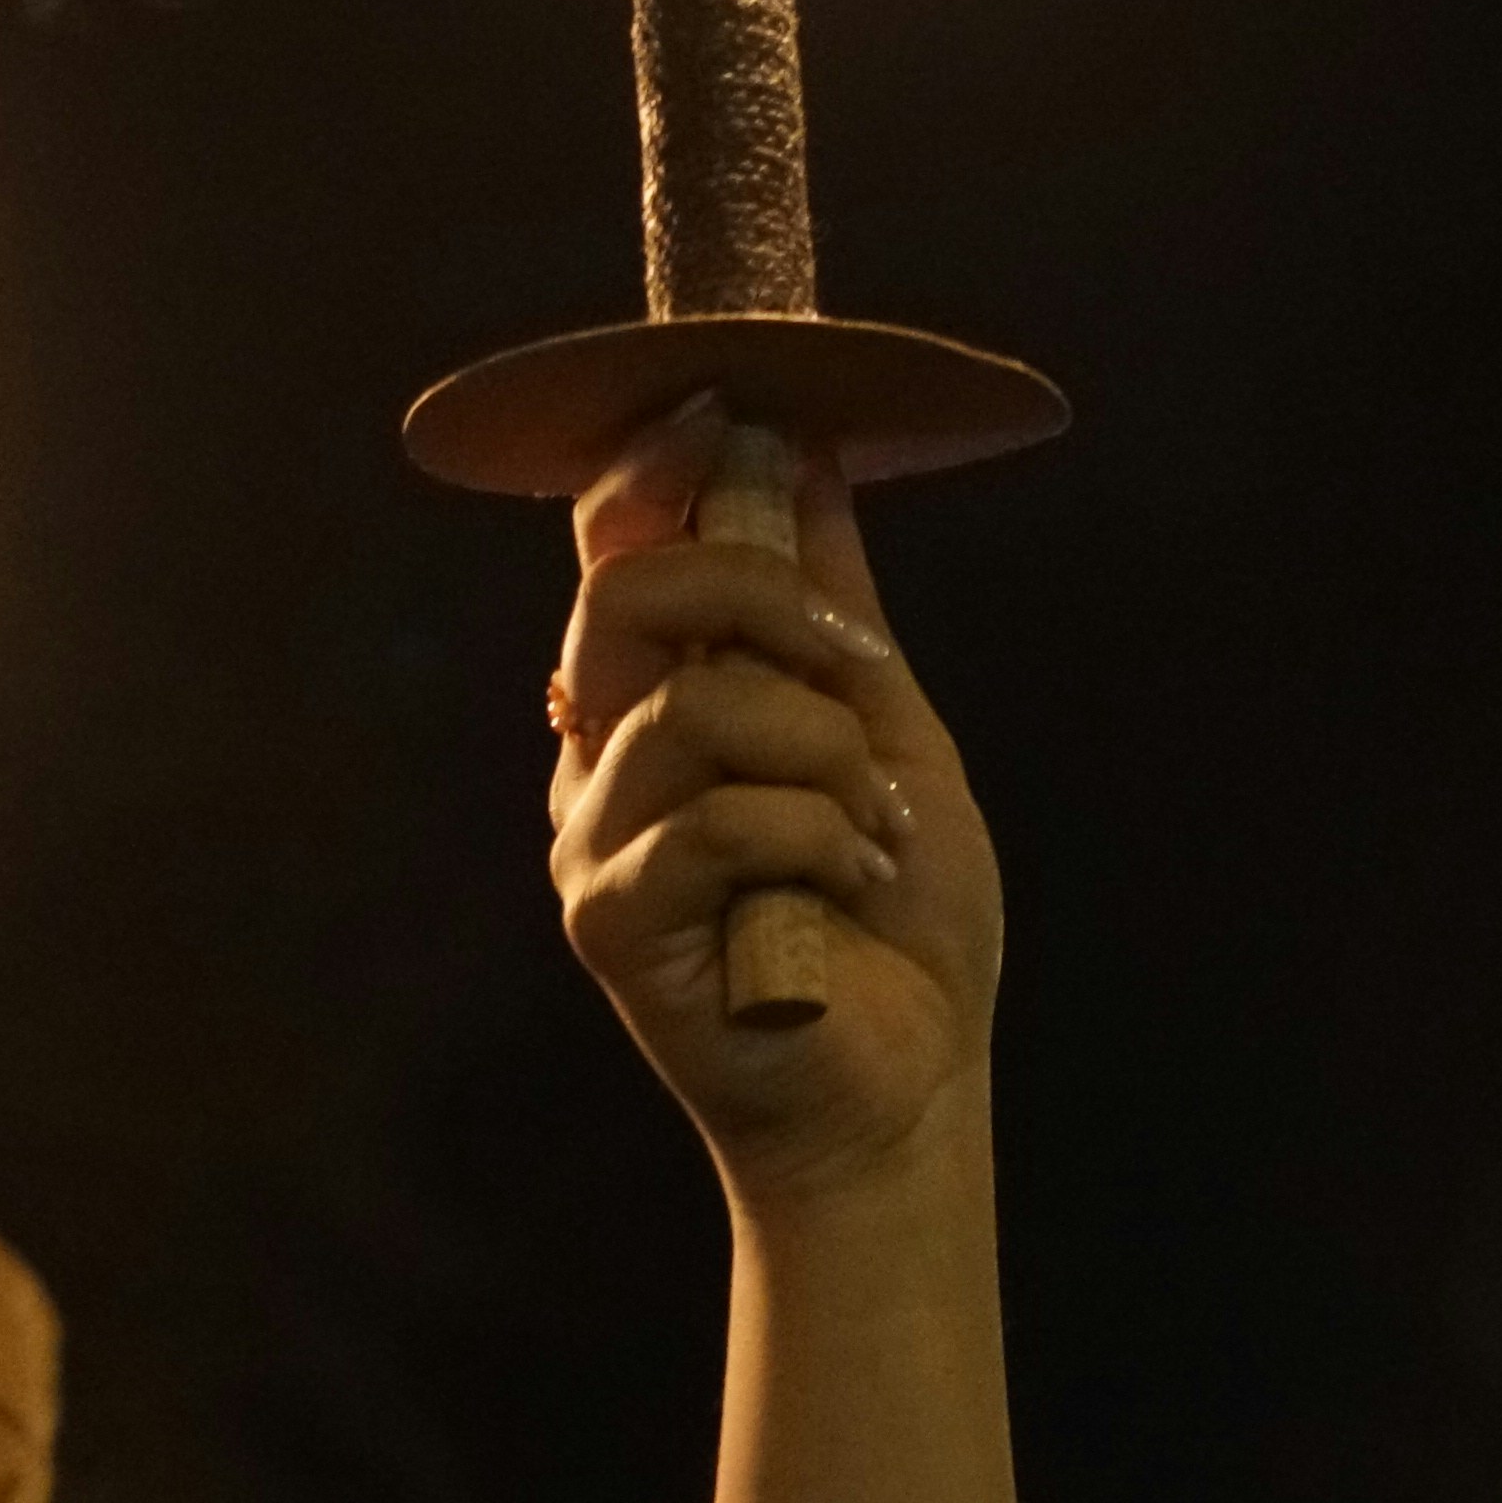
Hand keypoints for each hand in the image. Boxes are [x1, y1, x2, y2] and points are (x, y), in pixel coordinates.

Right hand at [546, 414, 994, 1209]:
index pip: (614, 554)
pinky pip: (713, 821)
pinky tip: (859, 879)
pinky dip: (816, 835)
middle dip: (764, 600)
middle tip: (862, 667)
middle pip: (626, 598)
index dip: (655, 472)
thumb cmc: (901, 928)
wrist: (907, 1091)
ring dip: (822, 753)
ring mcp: (594, 841)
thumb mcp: (891, 736)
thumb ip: (838, 611)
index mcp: (660, 703)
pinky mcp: (610, 922)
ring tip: (879, 825)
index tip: (726, 411)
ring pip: (691, 711)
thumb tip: (808, 458)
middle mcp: (602, 759)